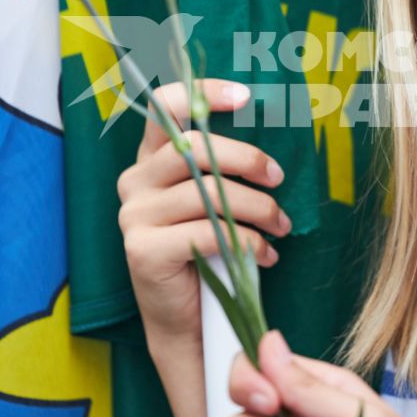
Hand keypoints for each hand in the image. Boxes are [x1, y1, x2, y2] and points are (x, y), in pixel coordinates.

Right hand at [116, 79, 291, 342]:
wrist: (188, 322)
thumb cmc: (209, 254)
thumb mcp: (217, 203)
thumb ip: (224, 170)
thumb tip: (270, 148)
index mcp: (150, 160)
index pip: (164, 107)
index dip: (202, 94)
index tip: (245, 97)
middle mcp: (134, 181)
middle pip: (196, 148)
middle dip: (248, 160)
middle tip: (279, 178)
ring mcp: (134, 215)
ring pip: (208, 192)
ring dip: (258, 208)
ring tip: (281, 226)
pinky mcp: (143, 249)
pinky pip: (208, 232)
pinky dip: (248, 242)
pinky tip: (265, 254)